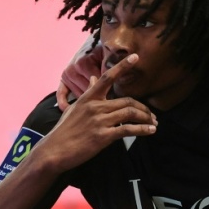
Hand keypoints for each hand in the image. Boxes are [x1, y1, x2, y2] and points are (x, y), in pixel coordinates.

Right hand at [43, 54, 156, 171]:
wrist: (54, 151)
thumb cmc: (64, 130)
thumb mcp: (74, 107)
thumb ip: (87, 93)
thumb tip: (92, 78)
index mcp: (88, 98)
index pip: (107, 78)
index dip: (122, 66)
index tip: (135, 57)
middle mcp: (95, 106)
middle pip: (127, 101)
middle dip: (143, 108)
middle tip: (152, 115)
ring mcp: (99, 121)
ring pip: (130, 113)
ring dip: (146, 118)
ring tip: (154, 123)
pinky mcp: (103, 136)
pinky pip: (128, 130)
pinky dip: (142, 130)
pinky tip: (150, 131)